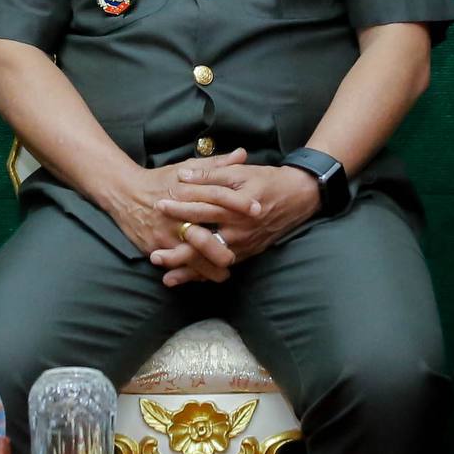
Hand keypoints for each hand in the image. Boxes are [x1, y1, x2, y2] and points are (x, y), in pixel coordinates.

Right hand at [96, 159, 237, 285]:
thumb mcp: (187, 168)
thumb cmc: (160, 180)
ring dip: (208, 268)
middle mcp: (177, 214)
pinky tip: (202, 278)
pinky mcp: (155, 247)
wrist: (125, 193)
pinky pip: (175, 263)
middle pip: (204, 235)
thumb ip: (216, 164)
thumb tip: (242, 154)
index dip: (239, 203)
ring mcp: (165, 233)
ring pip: (191, 256)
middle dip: (222, 247)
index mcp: (187, 191)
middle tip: (240, 254)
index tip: (258, 209)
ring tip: (225, 274)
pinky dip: (189, 273)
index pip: (217, 195)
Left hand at [159, 153, 319, 266]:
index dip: (179, 207)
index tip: (158, 205)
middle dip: (178, 251)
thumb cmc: (268, 180)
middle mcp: (240, 230)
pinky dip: (206, 275)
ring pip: (212, 261)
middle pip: (204, 244)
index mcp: (236, 207)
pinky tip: (189, 280)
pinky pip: (224, 267)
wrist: (299, 196)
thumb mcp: (241, 172)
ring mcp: (245, 245)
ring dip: (189, 270)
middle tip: (155, 255)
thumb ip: (212, 174)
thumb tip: (184, 175)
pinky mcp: (249, 253)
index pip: (202, 208)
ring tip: (166, 275)